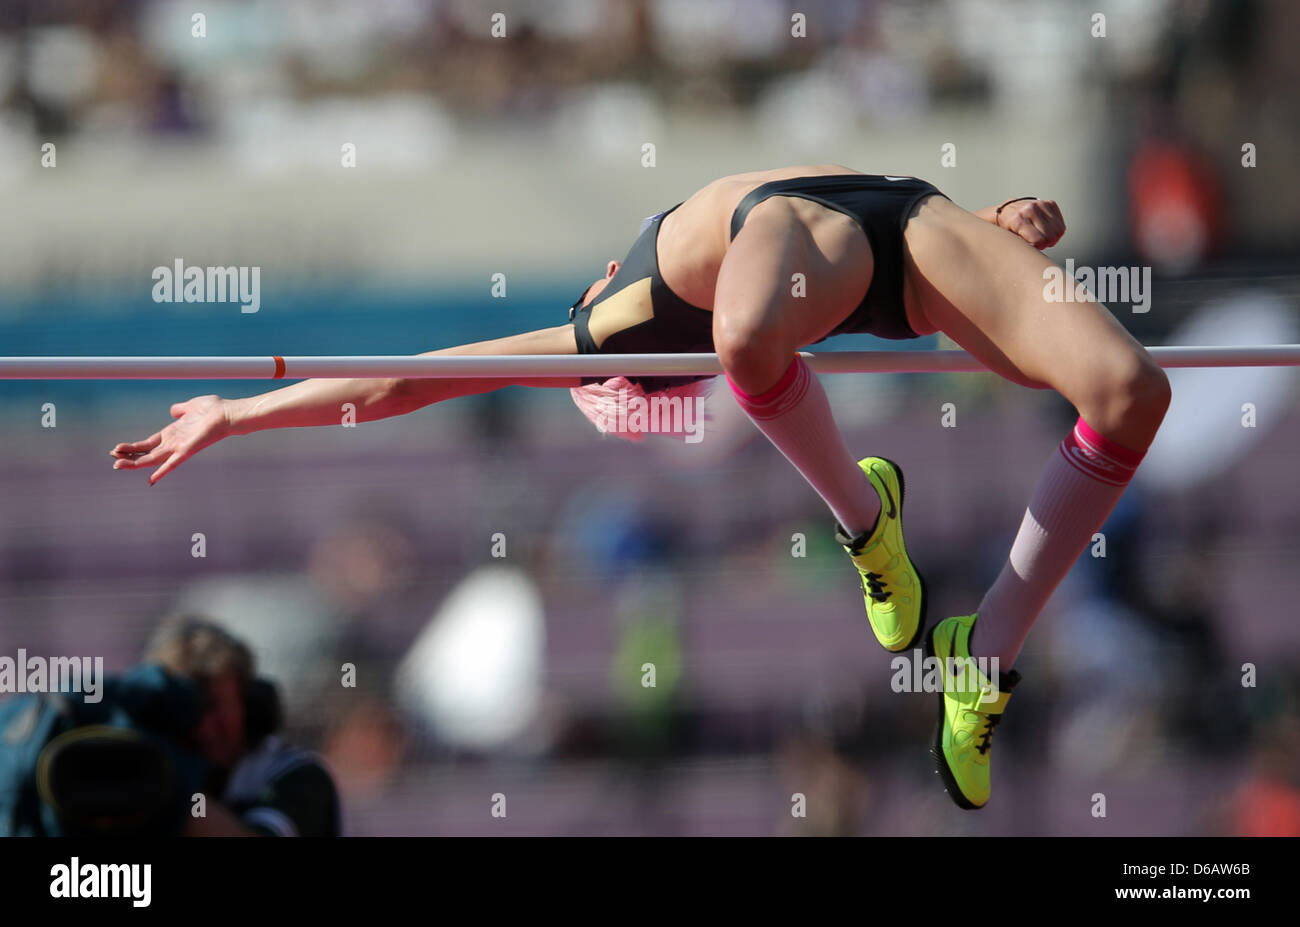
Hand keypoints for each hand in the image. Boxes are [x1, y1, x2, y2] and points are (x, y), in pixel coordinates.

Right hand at [110, 394, 231, 484]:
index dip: (133, 447)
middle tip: (112, 459)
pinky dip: (162, 472)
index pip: (148, 443)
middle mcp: (174, 443)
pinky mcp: (188, 451)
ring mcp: (180, 448)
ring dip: (135, 463)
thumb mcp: (190, 406)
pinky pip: (172, 464)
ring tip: (117, 465)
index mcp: (172, 433)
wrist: (228, 414)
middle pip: (146, 453)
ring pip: (153, 459)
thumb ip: (180, 410)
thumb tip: (173, 411)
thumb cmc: (214, 410)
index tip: (117, 449)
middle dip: (129, 456)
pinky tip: (150, 480)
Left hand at [996, 198, 1064, 249]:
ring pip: (1058, 230)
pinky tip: (1047, 230)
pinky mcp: (1049, 203)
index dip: (1038, 247)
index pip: (1039, 239)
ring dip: (1052, 237)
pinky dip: (1056, 230)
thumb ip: (1020, 246)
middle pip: (1050, 236)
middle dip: (1046, 243)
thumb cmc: (1007, 227)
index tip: (1033, 246)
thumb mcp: (1008, 239)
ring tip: (1042, 237)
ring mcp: (1041, 204)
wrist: (1007, 210)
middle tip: (1038, 243)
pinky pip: (1060, 223)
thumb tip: (1033, 256)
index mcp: (1018, 220)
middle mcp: (1030, 210)